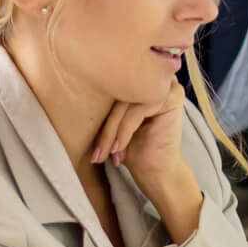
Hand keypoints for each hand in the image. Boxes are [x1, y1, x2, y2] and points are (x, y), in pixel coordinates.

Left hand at [92, 79, 201, 238]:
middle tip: (96, 154)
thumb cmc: (134, 147)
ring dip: (113, 130)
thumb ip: (104, 103)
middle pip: (119, 93)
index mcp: (141, 76)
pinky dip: (124, 131)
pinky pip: (136, 111)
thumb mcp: (112, 121)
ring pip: (126, 103)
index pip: (111, 85)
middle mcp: (156, 75)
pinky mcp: (172, 97)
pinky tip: (119, 149)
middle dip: (106, 126)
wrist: (156, 172)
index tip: (89, 139)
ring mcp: (167, 84)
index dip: (96, 108)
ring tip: (107, 153)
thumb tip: (75, 90)